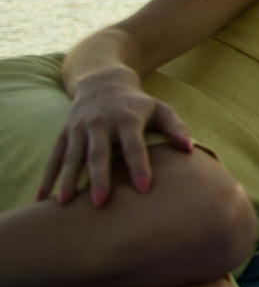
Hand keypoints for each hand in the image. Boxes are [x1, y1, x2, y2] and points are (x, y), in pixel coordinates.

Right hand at [38, 68, 193, 207]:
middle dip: (99, 178)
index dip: (140, 166)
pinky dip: (47, 177)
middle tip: (99, 203)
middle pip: (99, 153)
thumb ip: (175, 127)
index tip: (143, 189)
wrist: (103, 82)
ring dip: (67, 180)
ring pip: (71, 156)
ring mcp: (78, 128)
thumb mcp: (160, 109)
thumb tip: (190, 149)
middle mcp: (100, 123)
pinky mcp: (63, 133)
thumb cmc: (138, 104)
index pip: (134, 145)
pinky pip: (54, 157)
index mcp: (127, 118)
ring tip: (64, 204)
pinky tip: (40, 199)